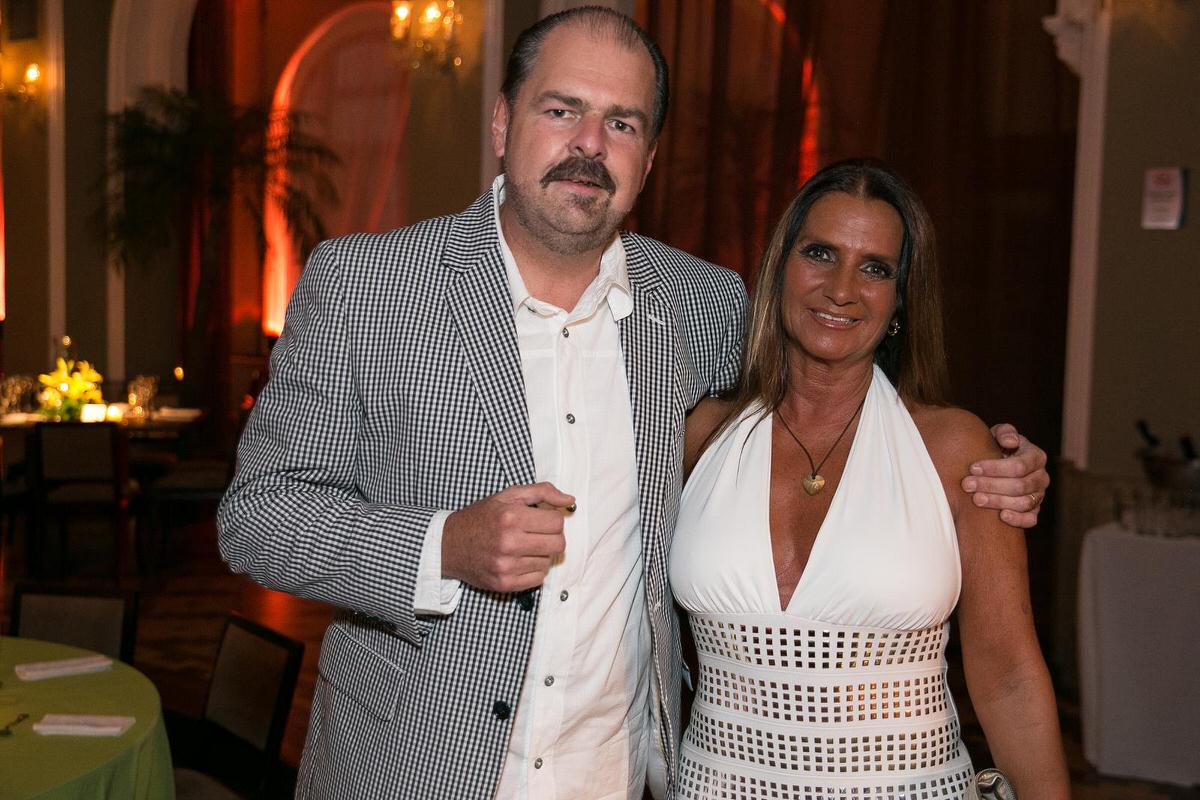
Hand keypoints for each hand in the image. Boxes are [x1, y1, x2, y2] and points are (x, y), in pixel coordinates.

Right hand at [442, 482, 573, 592]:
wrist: (449, 544)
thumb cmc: (481, 518)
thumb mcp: (508, 496)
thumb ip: (542, 492)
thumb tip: (570, 500)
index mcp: (511, 517)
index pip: (557, 522)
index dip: (553, 520)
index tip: (542, 520)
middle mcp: (509, 543)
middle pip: (558, 544)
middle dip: (552, 537)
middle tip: (538, 534)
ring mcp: (506, 566)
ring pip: (548, 562)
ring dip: (541, 554)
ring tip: (523, 547)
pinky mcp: (504, 583)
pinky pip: (538, 578)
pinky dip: (533, 569)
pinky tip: (519, 560)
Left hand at [961, 423, 1048, 528]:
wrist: (996, 465)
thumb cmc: (996, 447)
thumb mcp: (998, 435)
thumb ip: (1005, 432)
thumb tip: (1010, 441)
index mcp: (1036, 457)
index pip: (1019, 466)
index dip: (995, 468)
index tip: (972, 468)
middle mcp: (1041, 477)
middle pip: (1020, 486)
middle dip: (991, 485)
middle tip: (967, 485)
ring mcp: (1038, 495)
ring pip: (1023, 503)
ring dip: (998, 502)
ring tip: (976, 499)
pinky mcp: (1033, 511)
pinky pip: (1031, 519)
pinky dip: (1018, 519)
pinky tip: (1001, 516)